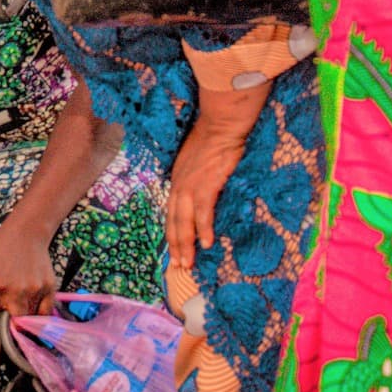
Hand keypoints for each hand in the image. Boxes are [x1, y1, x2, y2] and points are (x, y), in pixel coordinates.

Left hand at [0, 219, 57, 323]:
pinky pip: (45, 312)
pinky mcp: (50, 288)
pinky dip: (39, 314)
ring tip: (18, 306)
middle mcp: (17, 292)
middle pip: (12, 324)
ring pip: (29, 319)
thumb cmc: (1, 249)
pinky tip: (32, 306)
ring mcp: (35, 290)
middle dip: (7, 324)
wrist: (26, 232)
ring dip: (23, 318)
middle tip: (5, 318)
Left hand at [167, 113, 251, 266]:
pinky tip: (206, 243)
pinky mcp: (206, 185)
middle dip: (175, 246)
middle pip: (174, 222)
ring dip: (186, 244)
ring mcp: (191, 186)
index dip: (171, 234)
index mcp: (177, 181)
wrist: (220, 125)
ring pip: (185, 222)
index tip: (173, 251)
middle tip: (178, 266)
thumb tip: (200, 192)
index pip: (171, 212)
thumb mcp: (196, 161)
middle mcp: (179, 186)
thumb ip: (195, 178)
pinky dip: (204, 229)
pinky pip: (203, 213)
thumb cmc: (212, 139)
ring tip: (188, 263)